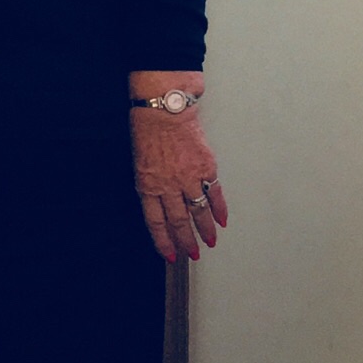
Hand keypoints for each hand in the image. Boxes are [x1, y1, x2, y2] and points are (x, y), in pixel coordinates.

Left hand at [131, 80, 227, 263]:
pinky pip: (214, 193)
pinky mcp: (205, 168)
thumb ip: (151, 185)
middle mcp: (168, 186)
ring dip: (205, 230)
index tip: (171, 254)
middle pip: (179, 222)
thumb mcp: (140, 163)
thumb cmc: (148, 131)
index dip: (163, 241)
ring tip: (210, 242)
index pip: (156, 222)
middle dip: (186, 241)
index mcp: (148, 186)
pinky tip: (222, 220)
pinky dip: (219, 208)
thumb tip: (163, 204)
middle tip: (194, 253)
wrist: (165, 109)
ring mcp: (188, 178)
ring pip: (198, 211)